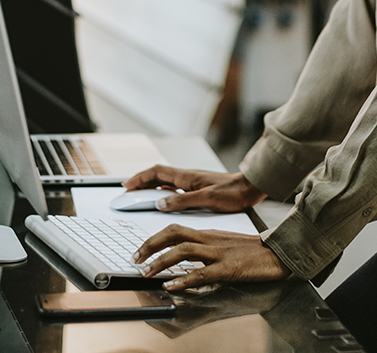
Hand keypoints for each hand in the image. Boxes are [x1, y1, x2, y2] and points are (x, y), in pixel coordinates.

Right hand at [121, 167, 265, 212]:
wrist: (251, 188)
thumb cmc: (233, 193)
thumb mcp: (206, 199)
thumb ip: (182, 201)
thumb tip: (159, 203)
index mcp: (187, 177)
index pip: (156, 172)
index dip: (139, 178)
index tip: (125, 185)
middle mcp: (188, 177)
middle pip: (158, 175)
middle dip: (141, 182)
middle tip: (128, 192)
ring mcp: (193, 182)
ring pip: (166, 181)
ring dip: (151, 186)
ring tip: (140, 196)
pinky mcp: (199, 188)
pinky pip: (175, 187)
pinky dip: (163, 191)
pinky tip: (163, 200)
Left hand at [132, 225, 290, 290]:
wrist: (277, 252)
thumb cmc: (251, 250)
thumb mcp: (224, 244)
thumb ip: (204, 249)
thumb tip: (182, 260)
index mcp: (208, 233)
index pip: (175, 229)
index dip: (154, 238)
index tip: (140, 251)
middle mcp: (210, 239)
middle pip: (174, 234)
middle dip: (150, 246)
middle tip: (135, 259)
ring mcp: (219, 253)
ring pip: (183, 251)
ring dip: (161, 262)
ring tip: (146, 273)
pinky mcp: (228, 268)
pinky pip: (202, 272)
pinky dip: (184, 278)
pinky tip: (172, 285)